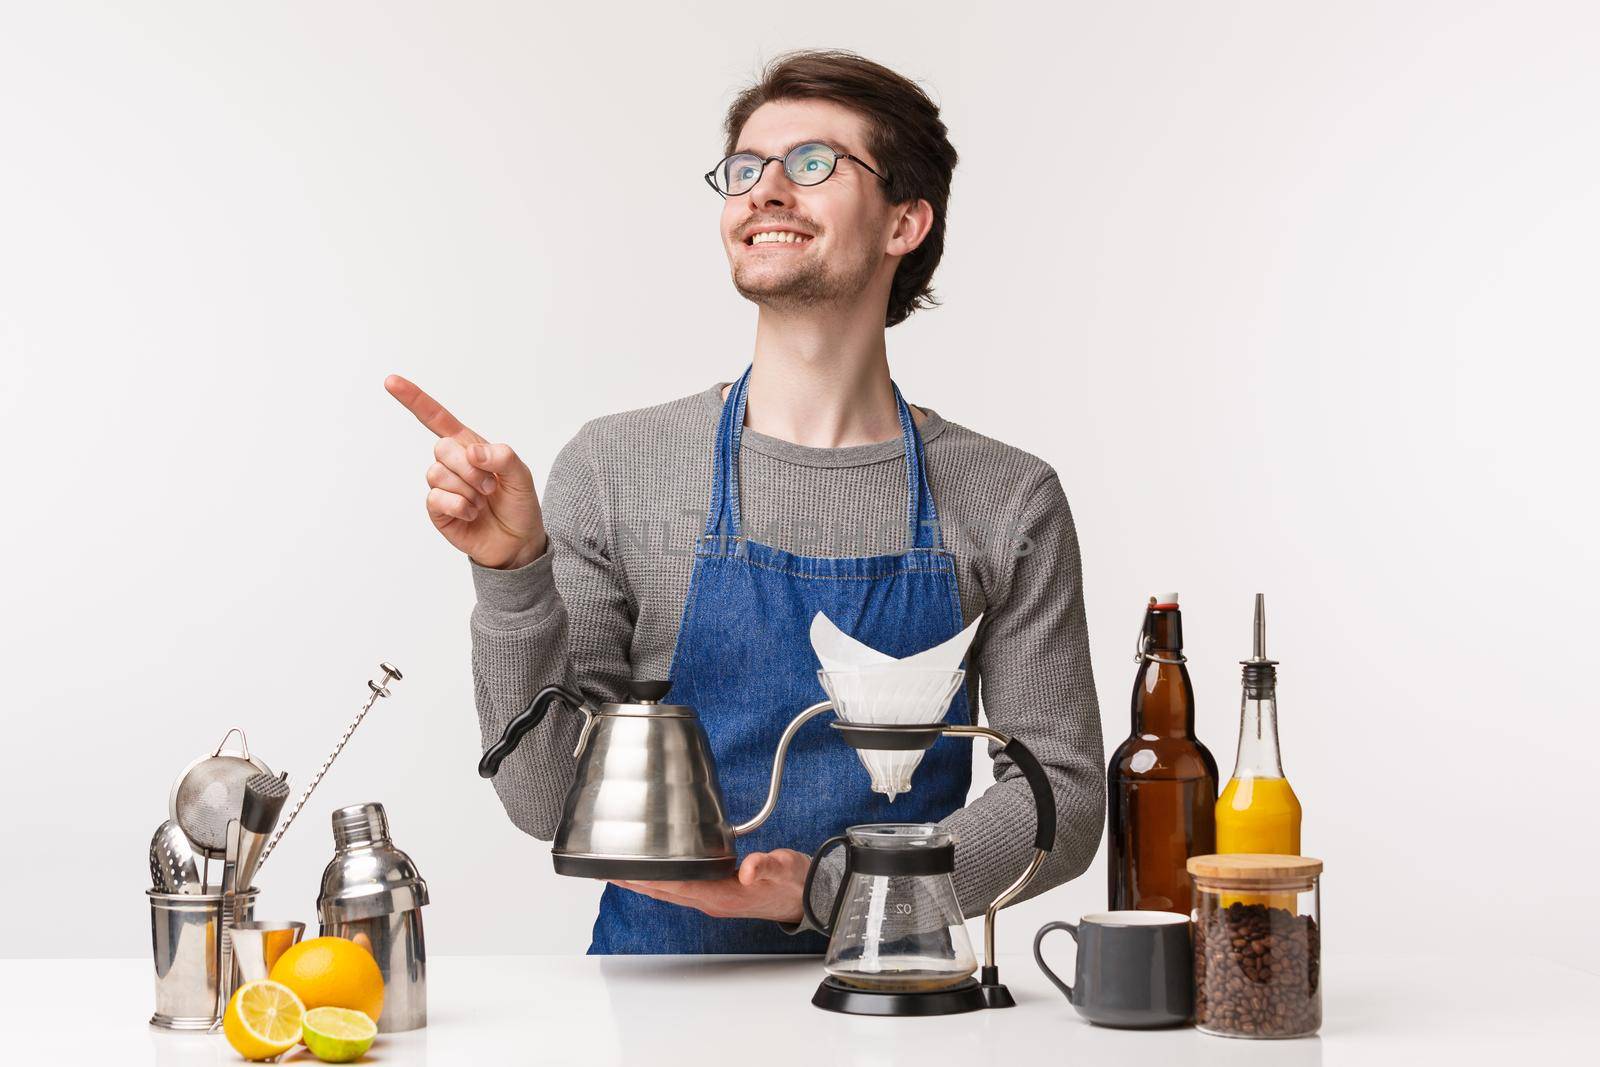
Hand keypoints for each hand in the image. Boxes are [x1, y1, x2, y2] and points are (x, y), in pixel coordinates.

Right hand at [385, 374, 546, 568]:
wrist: (518, 542)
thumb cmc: (518, 504)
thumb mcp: (521, 476)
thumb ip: (502, 456)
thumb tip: (470, 452)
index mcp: (470, 446)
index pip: (437, 418)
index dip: (414, 399)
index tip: (391, 381)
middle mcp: (452, 463)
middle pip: (441, 448)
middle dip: (469, 467)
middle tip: (491, 486)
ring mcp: (443, 486)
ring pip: (436, 473)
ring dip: (467, 489)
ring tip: (483, 501)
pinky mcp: (438, 510)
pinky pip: (436, 498)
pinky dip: (459, 505)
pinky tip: (472, 513)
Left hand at [611, 849, 809, 923]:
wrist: (808, 895)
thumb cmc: (795, 880)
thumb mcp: (785, 866)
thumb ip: (766, 865)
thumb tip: (749, 869)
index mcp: (725, 893)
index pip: (681, 885)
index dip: (652, 878)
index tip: (627, 871)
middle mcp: (713, 900)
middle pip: (666, 892)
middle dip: (636, 883)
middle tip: (607, 870)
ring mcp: (713, 899)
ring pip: (669, 893)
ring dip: (643, 884)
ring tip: (617, 873)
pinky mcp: (716, 894)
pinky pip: (679, 890)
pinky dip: (660, 882)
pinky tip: (650, 874)